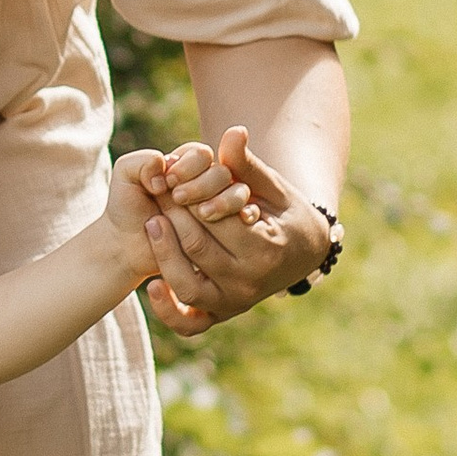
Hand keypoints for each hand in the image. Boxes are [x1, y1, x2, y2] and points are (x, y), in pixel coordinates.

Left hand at [127, 126, 327, 339]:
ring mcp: (235, 303)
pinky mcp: (221, 314)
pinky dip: (167, 311)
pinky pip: (189, 323)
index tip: (174, 176)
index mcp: (266, 248)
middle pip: (198, 248)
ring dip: (164, 254)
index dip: (191, 194)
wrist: (304, 254)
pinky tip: (151, 285)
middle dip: (173, 215)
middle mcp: (251, 281)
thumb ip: (247, 165)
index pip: (216, 219)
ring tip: (152, 223)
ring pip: (187, 285)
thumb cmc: (285, 212)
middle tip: (158, 192)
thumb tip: (232, 132)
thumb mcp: (272, 186)